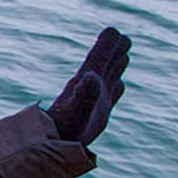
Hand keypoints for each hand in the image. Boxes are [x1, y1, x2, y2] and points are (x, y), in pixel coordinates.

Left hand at [45, 28, 131, 146]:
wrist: (54, 144)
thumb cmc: (65, 129)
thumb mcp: (77, 111)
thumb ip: (85, 94)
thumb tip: (91, 75)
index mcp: (86, 79)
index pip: (100, 54)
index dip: (109, 43)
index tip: (114, 33)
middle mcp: (91, 86)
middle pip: (106, 62)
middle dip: (115, 50)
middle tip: (123, 39)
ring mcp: (95, 98)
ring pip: (110, 75)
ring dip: (117, 64)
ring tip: (123, 54)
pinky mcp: (99, 112)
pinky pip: (112, 94)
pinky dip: (118, 87)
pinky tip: (119, 85)